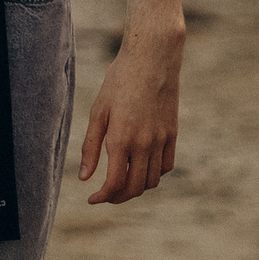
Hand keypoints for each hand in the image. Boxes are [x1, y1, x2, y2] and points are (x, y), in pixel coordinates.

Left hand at [79, 24, 182, 203]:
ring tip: (121, 183)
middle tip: (104, 195)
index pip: (115, 183)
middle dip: (118, 197)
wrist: (152, 60)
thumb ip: (91, 147)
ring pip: (152, 181)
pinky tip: (140, 168)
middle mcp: (145, 144)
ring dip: (136, 188)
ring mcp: (162, 141)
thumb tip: (85, 178)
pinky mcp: (173, 134)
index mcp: (122, 139)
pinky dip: (153, 175)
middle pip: (135, 188)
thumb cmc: (119, 82)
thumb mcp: (98, 112)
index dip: (103, 197)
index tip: (92, 199)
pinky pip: (166, 166)